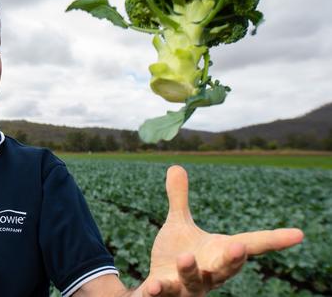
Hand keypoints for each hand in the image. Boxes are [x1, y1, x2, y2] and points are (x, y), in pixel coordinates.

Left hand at [138, 165, 302, 295]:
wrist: (157, 287)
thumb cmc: (175, 255)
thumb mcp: (178, 225)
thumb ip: (179, 199)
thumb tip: (175, 166)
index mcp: (219, 253)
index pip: (251, 245)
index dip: (275, 240)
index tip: (299, 234)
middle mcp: (209, 273)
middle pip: (226, 268)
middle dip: (233, 260)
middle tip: (239, 248)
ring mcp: (189, 286)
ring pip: (194, 281)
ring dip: (190, 270)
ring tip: (184, 256)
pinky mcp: (167, 293)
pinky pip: (164, 293)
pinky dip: (158, 290)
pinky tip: (151, 286)